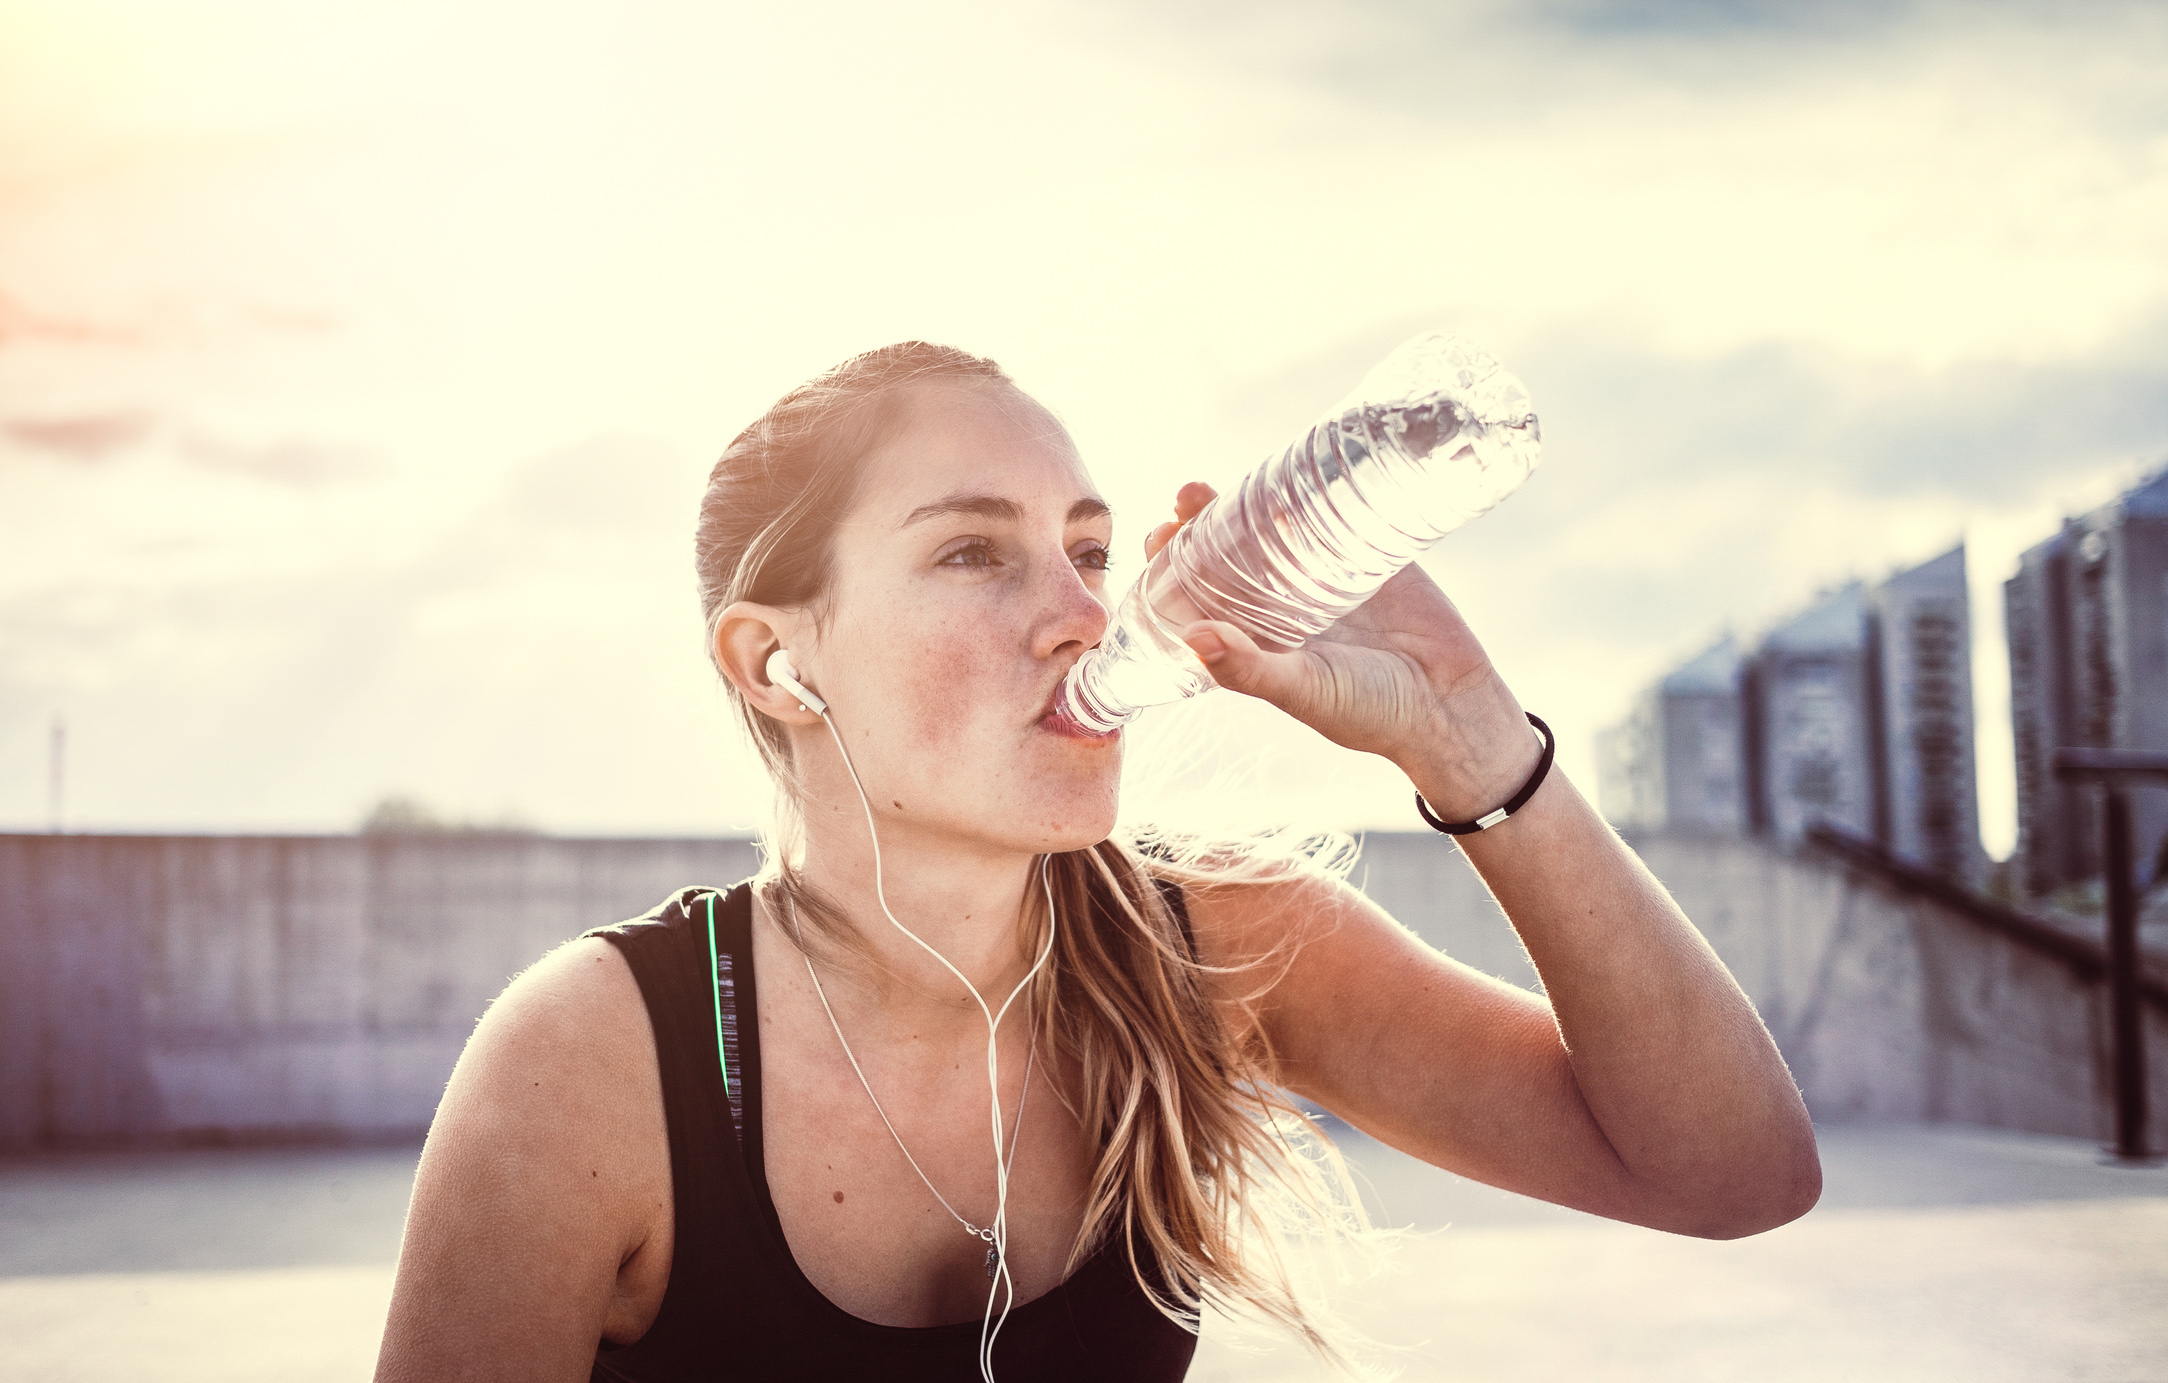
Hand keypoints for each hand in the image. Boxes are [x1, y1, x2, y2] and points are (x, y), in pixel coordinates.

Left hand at [1144, 482, 1538, 818]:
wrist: (1453, 705)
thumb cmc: (1372, 714)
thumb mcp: (1305, 693)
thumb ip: (1251, 670)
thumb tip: (1191, 637)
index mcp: (1258, 641)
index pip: (1199, 597)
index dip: (1173, 568)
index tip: (1157, 539)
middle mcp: (1283, 606)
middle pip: (1228, 554)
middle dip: (1201, 525)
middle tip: (1186, 501)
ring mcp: (1323, 577)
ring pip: (1272, 530)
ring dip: (1242, 504)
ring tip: (1213, 485)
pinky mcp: (1368, 555)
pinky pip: (1331, 516)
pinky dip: (1308, 494)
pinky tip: (1286, 469)